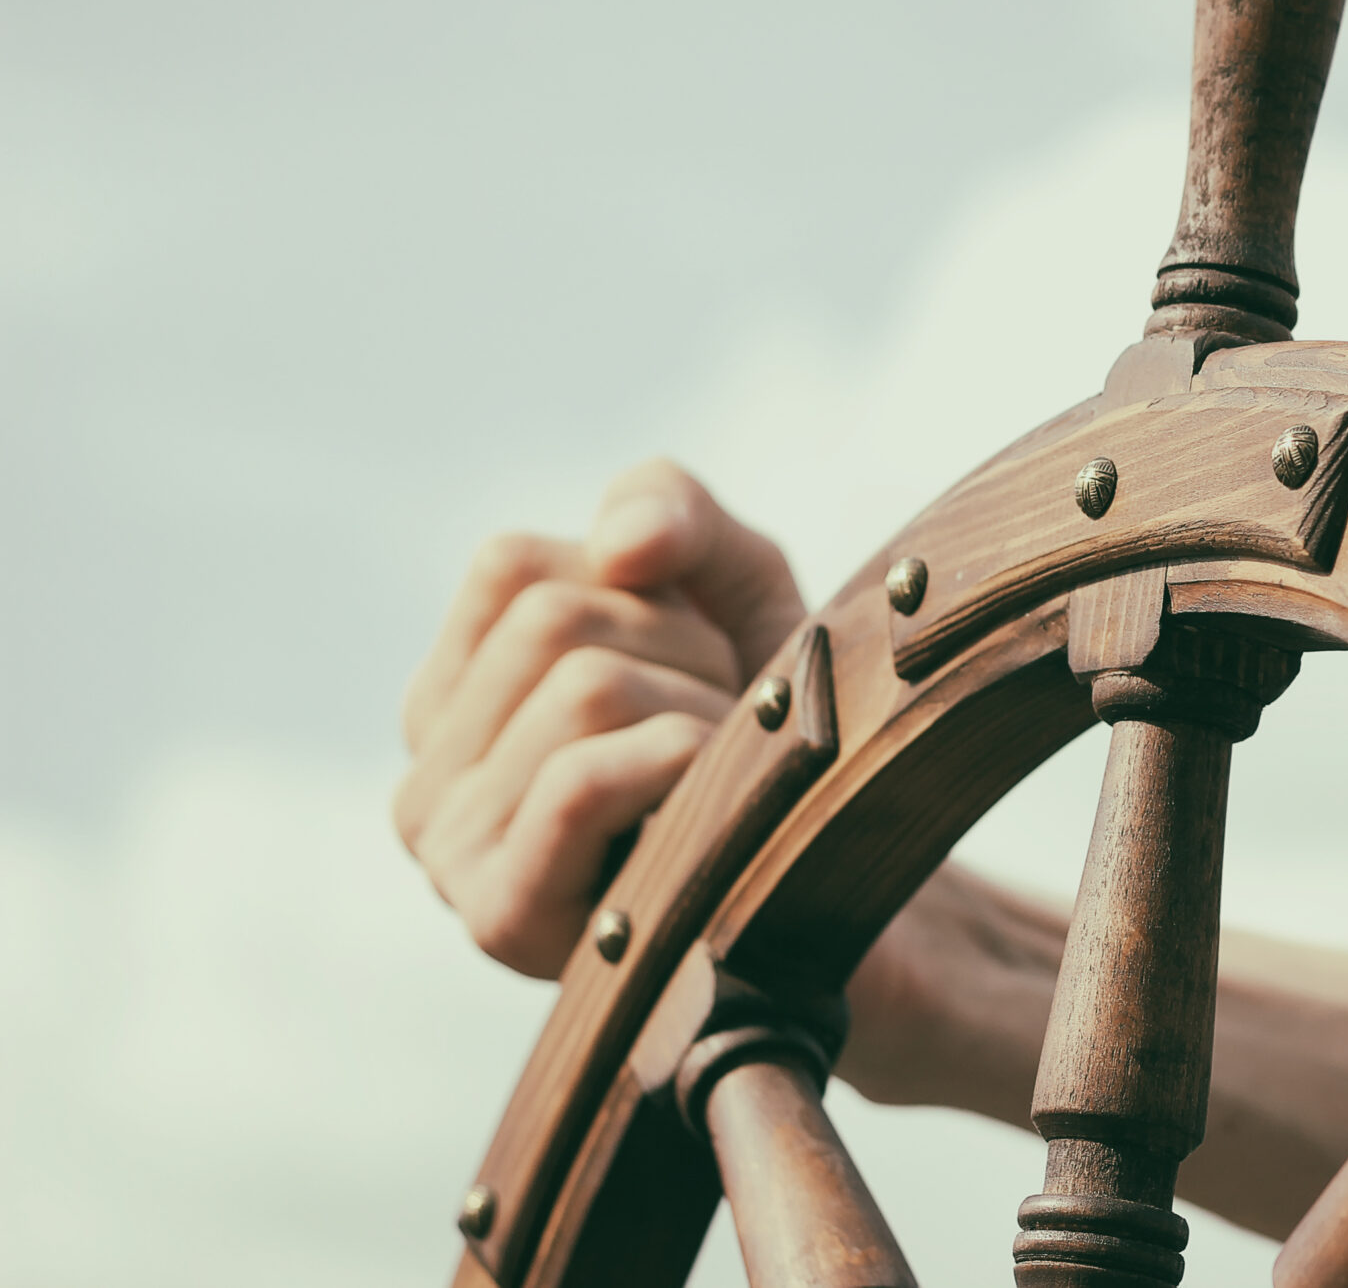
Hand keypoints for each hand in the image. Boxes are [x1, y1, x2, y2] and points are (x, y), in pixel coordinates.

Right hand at [393, 460, 803, 975]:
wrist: (843, 885)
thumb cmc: (768, 729)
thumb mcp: (730, 586)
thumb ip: (669, 509)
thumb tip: (622, 544)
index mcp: (452, 700)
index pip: (512, 567)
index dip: (638, 590)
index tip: (692, 662)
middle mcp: (428, 778)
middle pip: (553, 621)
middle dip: (683, 651)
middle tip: (724, 728)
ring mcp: (452, 852)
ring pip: (584, 687)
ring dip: (701, 714)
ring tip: (720, 777)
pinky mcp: (502, 914)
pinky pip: (579, 781)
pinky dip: (674, 762)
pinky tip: (707, 801)